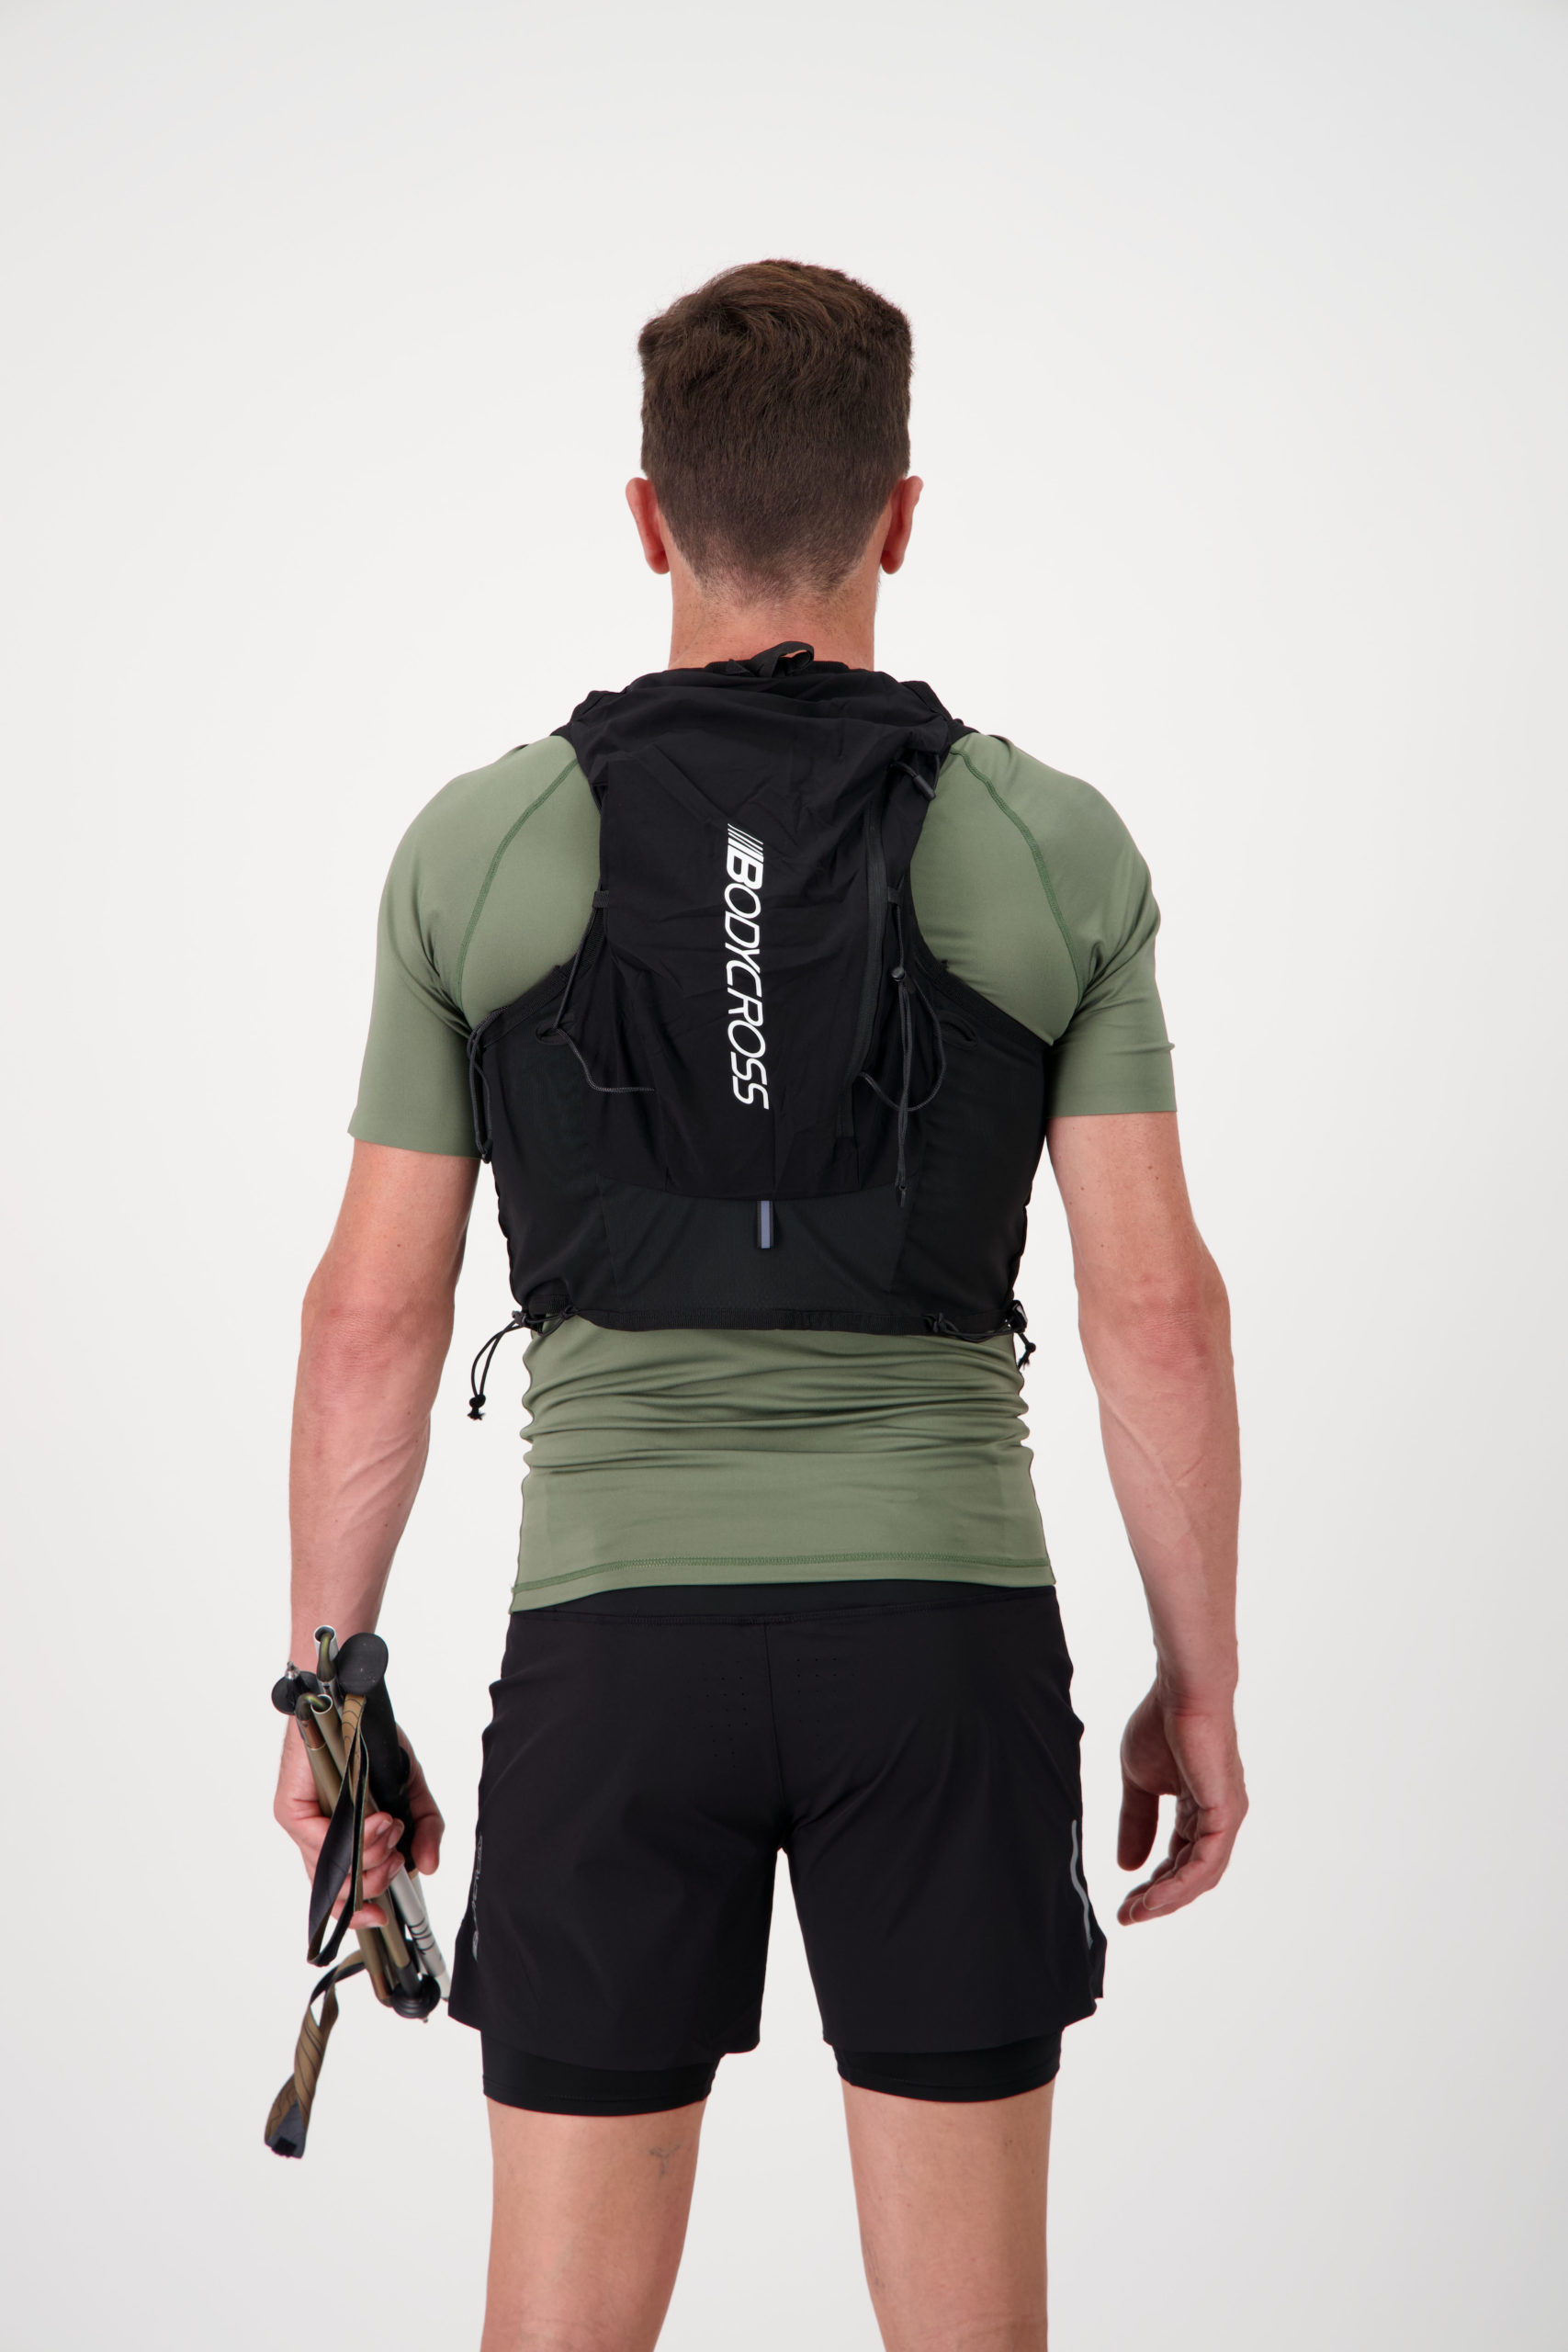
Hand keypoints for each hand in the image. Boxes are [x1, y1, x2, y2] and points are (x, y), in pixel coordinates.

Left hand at [274, 1721, 444, 1929]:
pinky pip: (319, 1842)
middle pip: (336, 1890)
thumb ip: (424, 1829)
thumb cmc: (373, 1741)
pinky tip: (377, 1822)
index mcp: (342, 1837)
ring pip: (330, 1870)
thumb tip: (428, 1867)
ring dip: (368, 1857)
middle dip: (375, 1881)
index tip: (383, 1917)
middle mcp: (319, 1836)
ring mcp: (303, 1824)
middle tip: (397, 1852)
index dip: (358, 1912)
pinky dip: (353, 1838)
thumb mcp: (410, 1791)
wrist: (349, 1699)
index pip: (341, 1891)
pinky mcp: (291, 1809)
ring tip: (391, 1828)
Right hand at [1116, 1681, 1246, 1924]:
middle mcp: (1217, 1819)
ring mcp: (1225, 1818)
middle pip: (1191, 1875)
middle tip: (1127, 1916)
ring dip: (1167, 1899)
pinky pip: (1205, 1862)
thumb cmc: (1162, 1723)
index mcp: (1198, 1810)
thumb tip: (1127, 1865)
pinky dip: (1179, 1884)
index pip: (1178, 1860)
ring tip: (1136, 1912)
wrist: (1181, 1691)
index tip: (1124, 1903)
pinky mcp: (1224, 1814)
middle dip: (1158, 1899)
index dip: (1152, 1884)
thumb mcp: (1139, 1782)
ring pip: (1200, 1876)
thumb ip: (1136, 1821)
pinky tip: (1154, 1896)